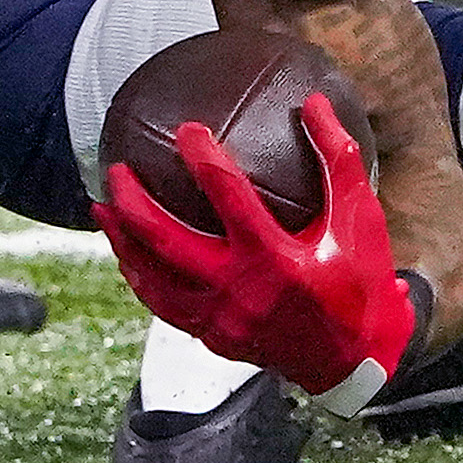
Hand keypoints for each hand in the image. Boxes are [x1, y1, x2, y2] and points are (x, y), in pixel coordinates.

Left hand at [102, 94, 418, 400]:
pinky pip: (163, 305)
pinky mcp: (213, 337)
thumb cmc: (360, 281)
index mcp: (277, 260)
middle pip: (169, 242)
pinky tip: (128, 255)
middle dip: (134, 204)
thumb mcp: (359, 218)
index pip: (229, 199)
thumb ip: (337, 158)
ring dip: (123, 241)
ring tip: (102, 207)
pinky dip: (140, 277)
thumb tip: (313, 102)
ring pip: (154, 279)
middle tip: (117, 171)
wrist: (357, 360)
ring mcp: (222, 319)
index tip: (186, 129)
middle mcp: (242, 292)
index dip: (204, 159)